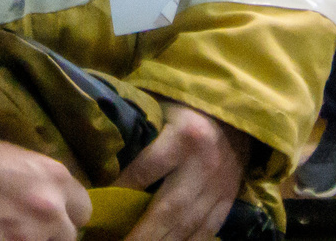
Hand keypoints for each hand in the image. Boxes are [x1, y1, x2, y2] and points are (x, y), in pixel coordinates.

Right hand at [0, 142, 90, 240]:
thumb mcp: (19, 160)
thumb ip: (41, 180)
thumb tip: (51, 195)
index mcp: (57, 179)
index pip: (84, 209)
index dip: (67, 214)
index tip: (54, 216)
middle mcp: (52, 210)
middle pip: (68, 237)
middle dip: (52, 234)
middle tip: (29, 229)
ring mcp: (32, 237)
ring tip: (10, 234)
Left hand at [115, 103, 247, 240]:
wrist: (236, 114)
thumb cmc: (189, 108)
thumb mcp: (163, 107)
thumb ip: (139, 127)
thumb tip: (102, 147)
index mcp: (183, 136)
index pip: (145, 169)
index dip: (121, 191)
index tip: (100, 207)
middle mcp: (203, 164)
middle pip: (168, 208)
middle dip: (142, 234)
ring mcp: (219, 185)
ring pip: (188, 224)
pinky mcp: (229, 198)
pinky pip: (209, 229)